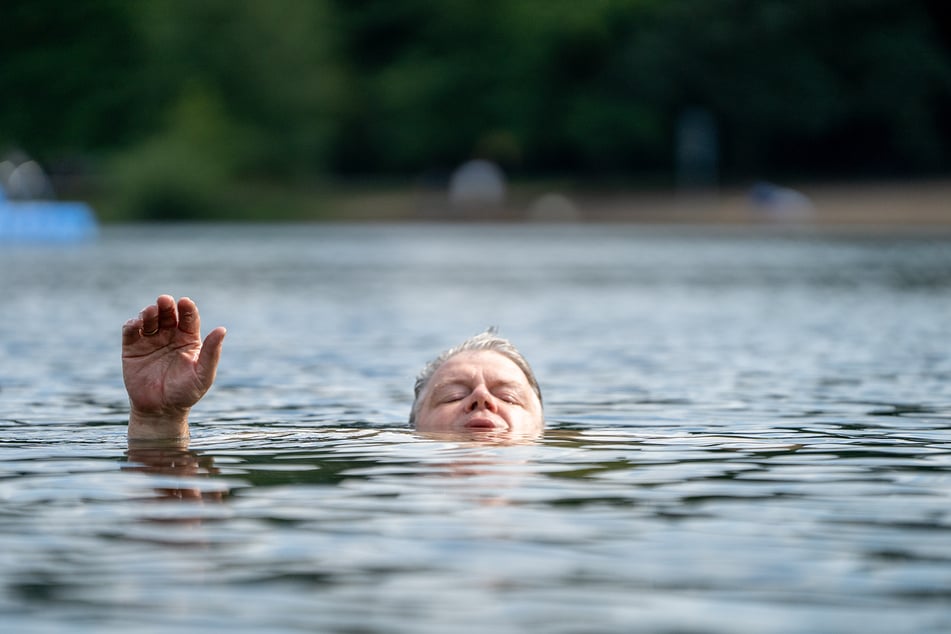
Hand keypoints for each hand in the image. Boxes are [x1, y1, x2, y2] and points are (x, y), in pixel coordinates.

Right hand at [122, 295, 225, 439]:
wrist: (160, 411)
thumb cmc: (186, 393)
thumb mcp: (203, 374)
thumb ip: (212, 353)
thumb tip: (222, 329)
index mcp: (188, 339)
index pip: (189, 319)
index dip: (187, 309)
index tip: (185, 302)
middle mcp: (170, 336)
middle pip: (168, 314)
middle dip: (166, 306)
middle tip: (164, 301)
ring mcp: (150, 340)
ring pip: (149, 319)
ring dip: (149, 313)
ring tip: (150, 312)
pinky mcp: (132, 348)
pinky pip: (131, 331)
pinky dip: (132, 324)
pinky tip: (136, 324)